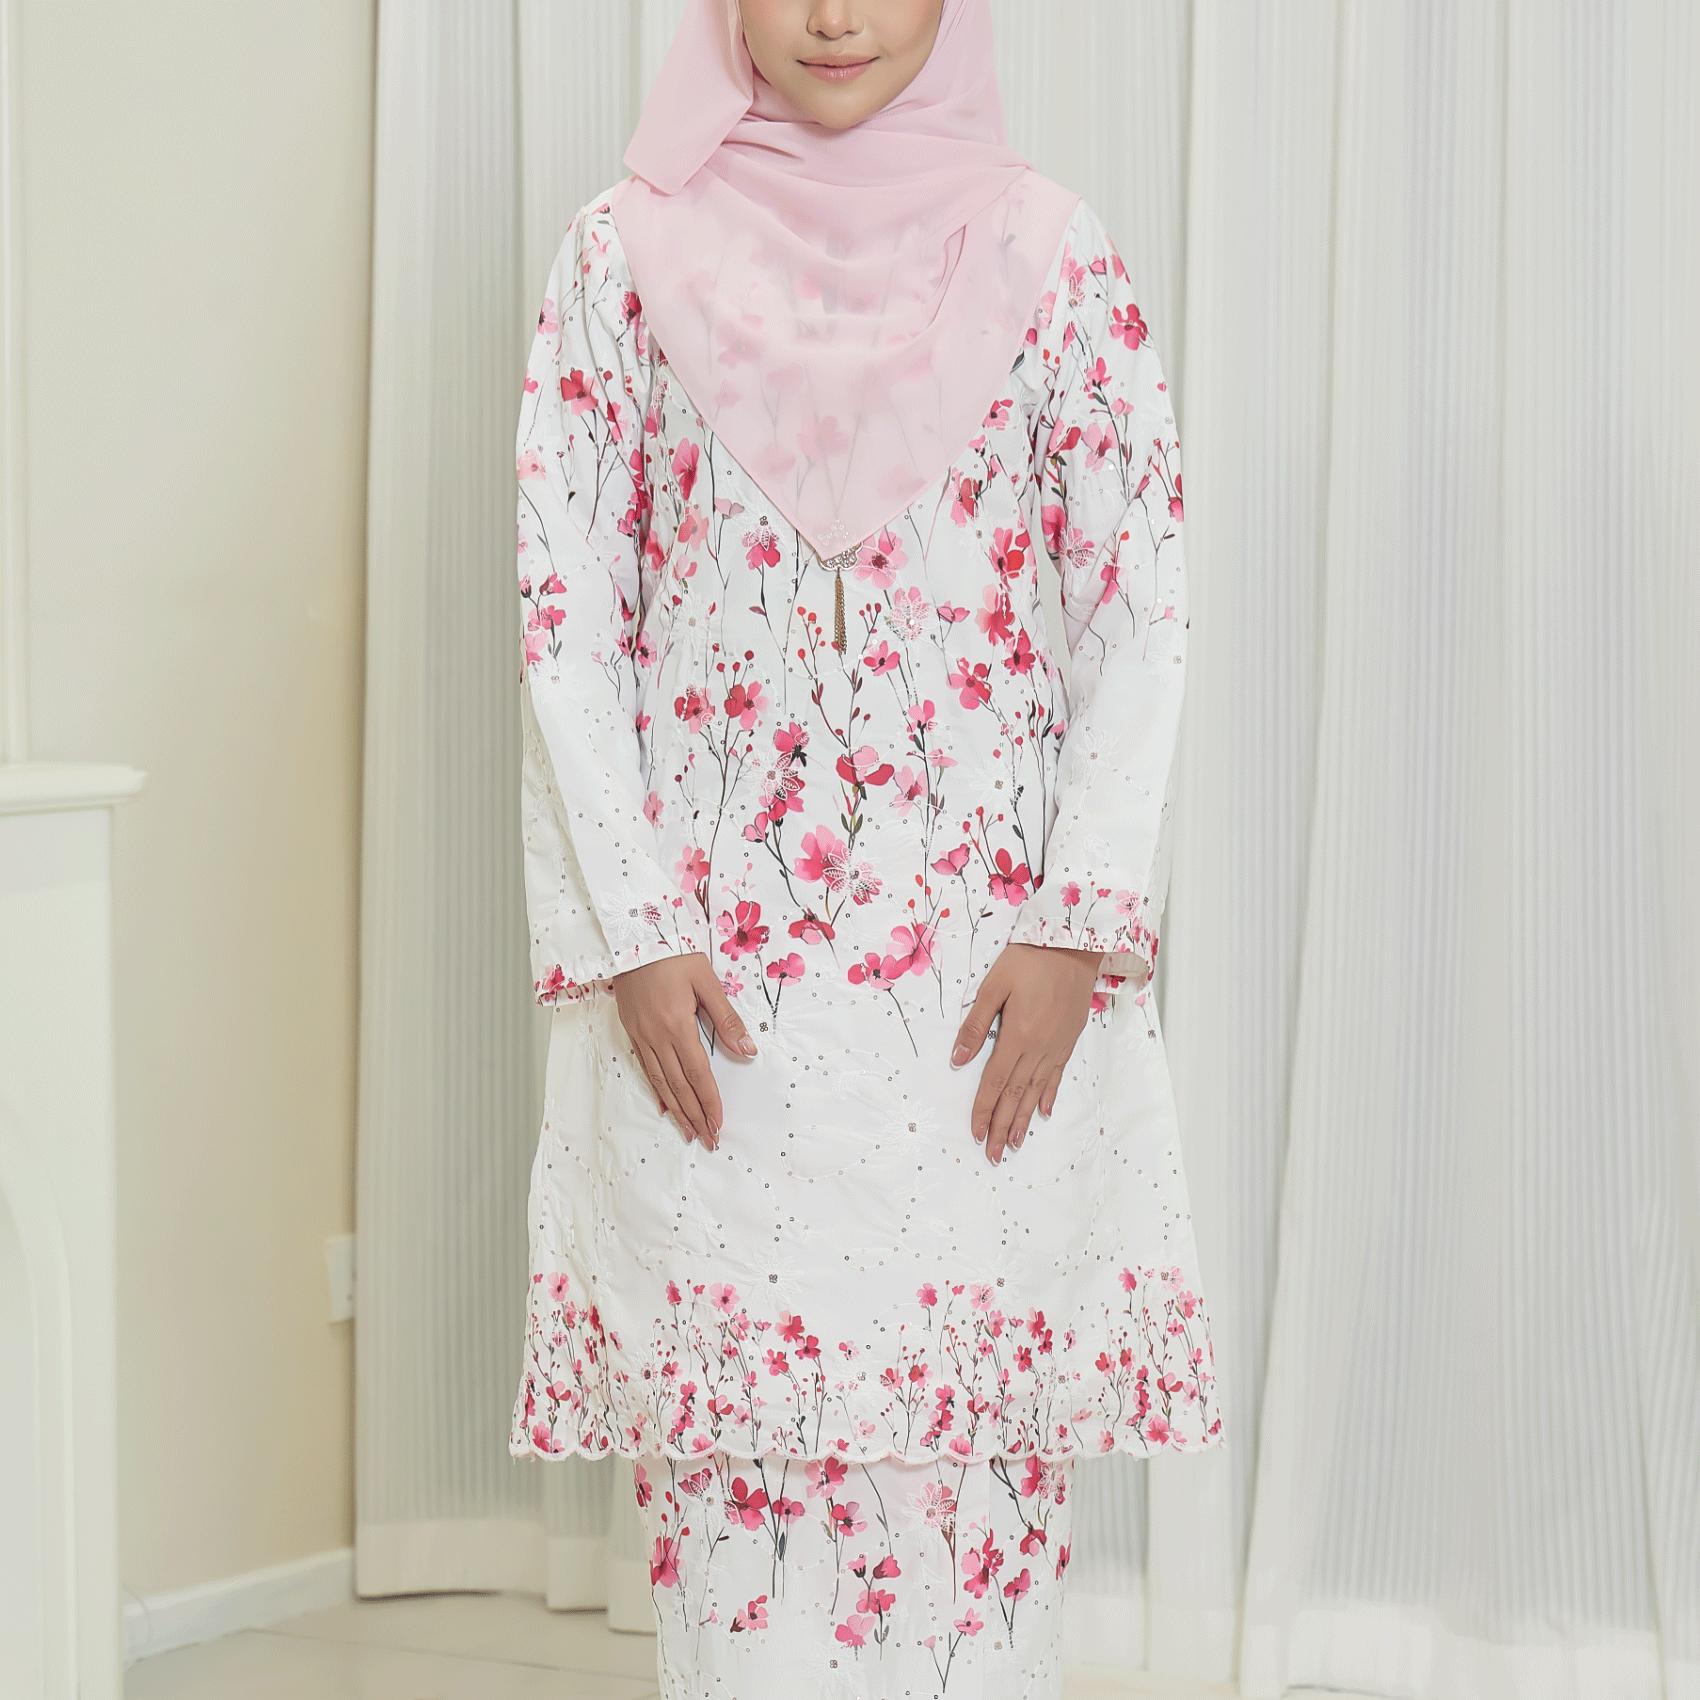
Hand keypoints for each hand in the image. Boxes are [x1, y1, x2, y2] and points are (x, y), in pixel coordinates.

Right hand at [611, 952, 755, 1150]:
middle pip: (679, 1086)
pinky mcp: (632, 1032)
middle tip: (708, 1139)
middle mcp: (656, 1036)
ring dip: (677, 1110)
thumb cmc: (672, 954)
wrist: (631, 940)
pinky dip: (658, 1091)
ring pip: (661, 1082)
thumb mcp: (706, 980)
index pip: (698, 1073)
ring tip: (690, 1132)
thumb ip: (726, 1019)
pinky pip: (646, 1069)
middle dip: (695, 1115)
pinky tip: (666, 1106)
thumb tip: (748, 1051)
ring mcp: (641, 1036)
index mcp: (677, 1024)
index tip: (719, 1122)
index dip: (709, 1101)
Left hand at [950, 943, 1102, 1164]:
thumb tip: (958, 1060)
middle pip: (1016, 1096)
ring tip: (1015, 1144)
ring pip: (1036, 1092)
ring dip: (1024, 1120)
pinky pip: (1056, 1076)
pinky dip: (1048, 1096)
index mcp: (1017, 1036)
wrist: (1075, 944)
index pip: (994, 1083)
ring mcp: (1056, 1047)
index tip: (976, 1134)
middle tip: (993, 1155)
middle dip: (1003, 1127)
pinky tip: (1043, 1112)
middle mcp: (1038, 1048)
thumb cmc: (1030, 958)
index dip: (984, 1110)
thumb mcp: (994, 984)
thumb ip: (976, 1024)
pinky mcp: (1068, 1041)